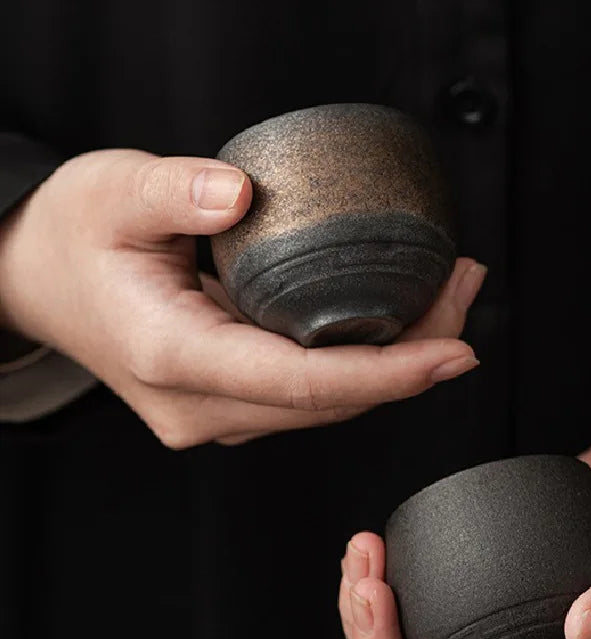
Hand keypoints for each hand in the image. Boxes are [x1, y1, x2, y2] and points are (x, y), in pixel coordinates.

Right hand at [0, 150, 483, 446]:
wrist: (42, 280)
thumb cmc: (71, 239)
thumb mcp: (111, 193)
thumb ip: (175, 191)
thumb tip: (246, 194)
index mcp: (173, 356)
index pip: (303, 383)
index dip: (387, 374)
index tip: (453, 352)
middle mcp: (201, 404)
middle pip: (331, 401)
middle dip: (413, 359)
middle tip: (465, 289)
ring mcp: (216, 412)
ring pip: (327, 406)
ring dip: (395, 363)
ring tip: (448, 297)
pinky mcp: (231, 402)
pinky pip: (311, 397)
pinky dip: (362, 365)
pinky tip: (397, 322)